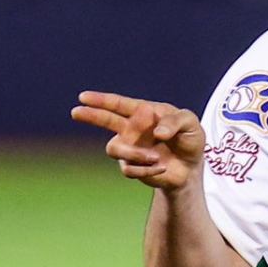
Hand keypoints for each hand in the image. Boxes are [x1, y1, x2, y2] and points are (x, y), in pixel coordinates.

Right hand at [69, 91, 205, 191]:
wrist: (191, 167)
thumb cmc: (190, 139)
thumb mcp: (191, 124)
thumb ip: (175, 122)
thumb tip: (156, 133)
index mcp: (144, 112)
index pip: (119, 104)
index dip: (101, 100)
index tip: (84, 97)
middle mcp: (132, 129)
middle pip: (105, 120)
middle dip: (91, 115)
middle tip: (76, 112)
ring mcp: (129, 148)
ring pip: (115, 148)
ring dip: (134, 153)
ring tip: (155, 157)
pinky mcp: (132, 167)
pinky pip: (129, 168)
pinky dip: (147, 169)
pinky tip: (161, 166)